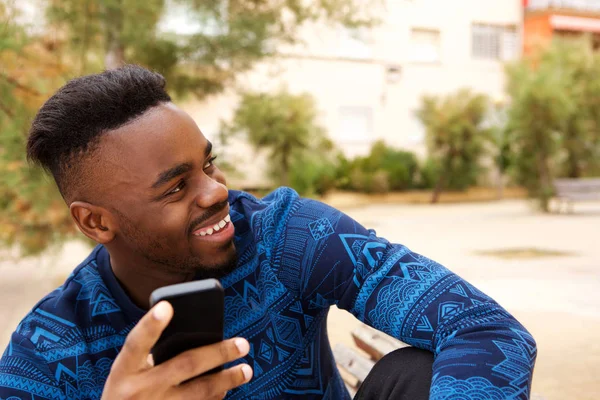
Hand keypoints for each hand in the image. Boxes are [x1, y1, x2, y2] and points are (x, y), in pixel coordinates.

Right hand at [102, 301, 251, 398]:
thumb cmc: (127, 392)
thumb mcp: (128, 373)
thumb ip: (151, 355)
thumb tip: (198, 336)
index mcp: (124, 371)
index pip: (136, 343)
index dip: (150, 325)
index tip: (167, 307)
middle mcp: (139, 390)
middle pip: (184, 365)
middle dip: (218, 352)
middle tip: (243, 343)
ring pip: (200, 391)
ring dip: (227, 379)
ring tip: (246, 370)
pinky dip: (215, 398)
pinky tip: (226, 388)